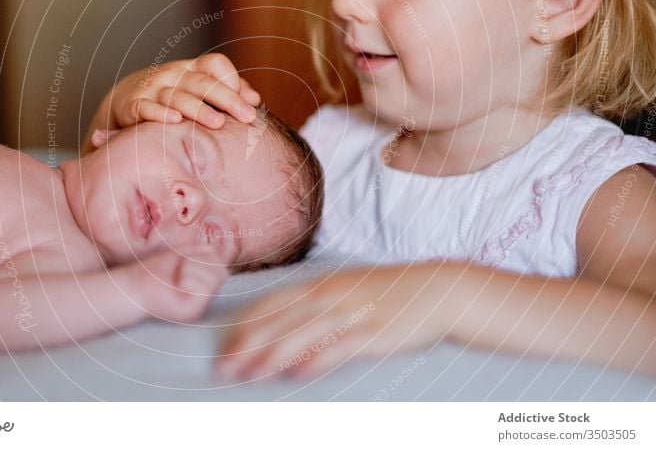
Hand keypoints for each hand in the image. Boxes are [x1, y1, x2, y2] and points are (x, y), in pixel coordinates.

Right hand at [108, 53, 260, 129]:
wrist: (124, 100)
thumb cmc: (172, 97)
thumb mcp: (198, 89)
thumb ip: (228, 91)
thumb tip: (255, 100)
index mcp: (191, 69)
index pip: (214, 64)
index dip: (232, 79)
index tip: (250, 103)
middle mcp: (173, 75)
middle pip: (202, 82)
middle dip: (227, 99)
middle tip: (247, 116)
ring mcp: (152, 89)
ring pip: (177, 97)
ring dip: (198, 109)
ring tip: (218, 123)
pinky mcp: (133, 106)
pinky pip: (146, 109)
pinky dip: (159, 114)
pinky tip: (175, 121)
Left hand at [133, 245, 233, 322]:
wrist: (133, 286)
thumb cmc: (155, 271)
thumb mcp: (184, 255)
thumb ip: (204, 253)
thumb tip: (222, 248)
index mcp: (205, 286)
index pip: (221, 265)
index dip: (205, 256)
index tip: (184, 260)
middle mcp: (206, 299)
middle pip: (222, 271)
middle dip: (199, 261)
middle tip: (180, 268)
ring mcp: (201, 307)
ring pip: (216, 278)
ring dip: (193, 268)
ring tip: (177, 276)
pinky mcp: (193, 312)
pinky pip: (204, 288)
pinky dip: (189, 278)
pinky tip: (176, 285)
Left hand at [216, 264, 455, 379]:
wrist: (434, 291)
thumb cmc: (386, 295)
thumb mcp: (345, 292)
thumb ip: (315, 308)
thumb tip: (283, 334)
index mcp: (321, 285)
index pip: (273, 304)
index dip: (246, 327)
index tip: (225, 348)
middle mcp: (331, 295)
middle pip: (281, 321)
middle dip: (249, 346)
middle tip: (226, 368)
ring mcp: (352, 312)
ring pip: (303, 334)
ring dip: (273, 356)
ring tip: (251, 375)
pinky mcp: (373, 331)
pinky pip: (339, 346)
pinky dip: (316, 359)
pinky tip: (297, 374)